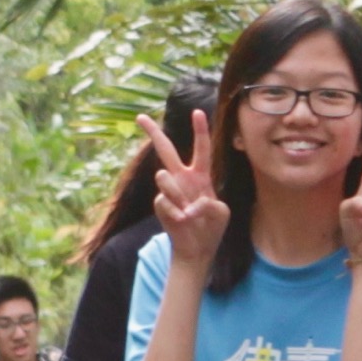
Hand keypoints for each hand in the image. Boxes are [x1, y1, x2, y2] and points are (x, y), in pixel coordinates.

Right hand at [140, 108, 229, 265]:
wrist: (198, 248)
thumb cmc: (211, 228)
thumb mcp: (221, 213)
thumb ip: (210, 204)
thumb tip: (191, 204)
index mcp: (200, 175)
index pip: (201, 148)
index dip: (200, 130)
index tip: (197, 112)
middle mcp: (182, 178)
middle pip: (166, 149)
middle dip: (153, 132)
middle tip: (140, 117)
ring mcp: (169, 190)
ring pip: (163, 176)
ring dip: (177, 193)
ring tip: (188, 212)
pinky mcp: (160, 203)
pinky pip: (164, 200)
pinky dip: (176, 212)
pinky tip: (182, 221)